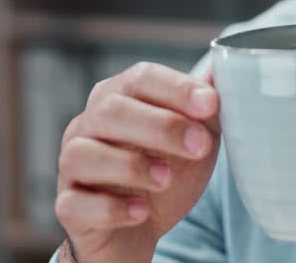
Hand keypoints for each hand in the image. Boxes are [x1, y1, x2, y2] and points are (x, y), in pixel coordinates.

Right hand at [55, 62, 220, 262]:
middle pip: (111, 110)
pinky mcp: (67, 206)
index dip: (176, 88)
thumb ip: (207, 105)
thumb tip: (227, 68)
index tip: (210, 104)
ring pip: (83, 154)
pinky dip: (111, 209)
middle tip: (198, 145)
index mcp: (119, 97)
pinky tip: (141, 212)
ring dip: (131, 166)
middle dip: (160, 126)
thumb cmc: (167, 170)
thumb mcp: (196, 135)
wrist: (142, 228)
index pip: (140, 78)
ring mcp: (72, 166)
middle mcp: (88, 125)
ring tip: (167, 178)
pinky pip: (75, 204)